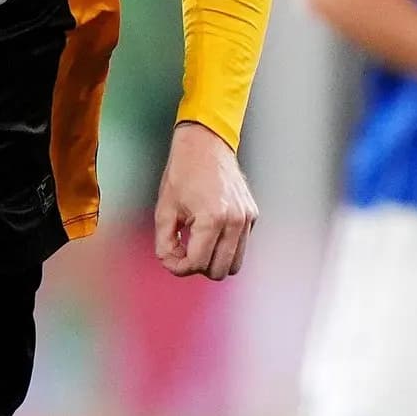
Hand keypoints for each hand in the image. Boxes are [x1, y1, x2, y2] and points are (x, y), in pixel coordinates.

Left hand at [153, 121, 256, 279]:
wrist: (205, 145)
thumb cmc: (183, 173)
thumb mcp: (164, 210)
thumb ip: (165, 244)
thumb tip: (173, 264)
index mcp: (212, 219)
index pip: (197, 263)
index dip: (179, 268)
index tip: (170, 258)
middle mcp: (235, 221)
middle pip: (219, 270)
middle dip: (198, 266)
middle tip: (184, 251)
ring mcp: (247, 218)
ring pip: (234, 264)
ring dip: (214, 261)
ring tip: (198, 244)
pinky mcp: (252, 215)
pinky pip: (240, 246)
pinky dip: (225, 248)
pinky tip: (210, 232)